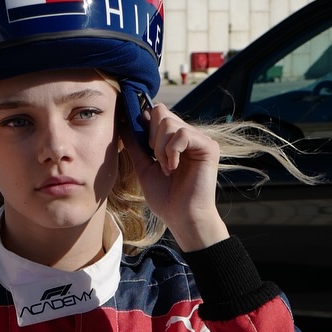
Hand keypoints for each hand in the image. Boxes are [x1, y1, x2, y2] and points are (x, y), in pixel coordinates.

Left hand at [124, 102, 228, 252]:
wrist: (182, 218)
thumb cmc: (165, 198)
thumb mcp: (143, 167)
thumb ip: (135, 144)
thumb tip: (123, 121)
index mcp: (174, 139)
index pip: (157, 113)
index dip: (144, 124)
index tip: (141, 145)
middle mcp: (189, 136)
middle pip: (161, 113)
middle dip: (151, 138)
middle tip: (157, 161)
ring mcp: (200, 140)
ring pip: (169, 123)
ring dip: (160, 148)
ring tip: (166, 169)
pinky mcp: (208, 146)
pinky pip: (182, 134)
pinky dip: (172, 151)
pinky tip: (174, 168)